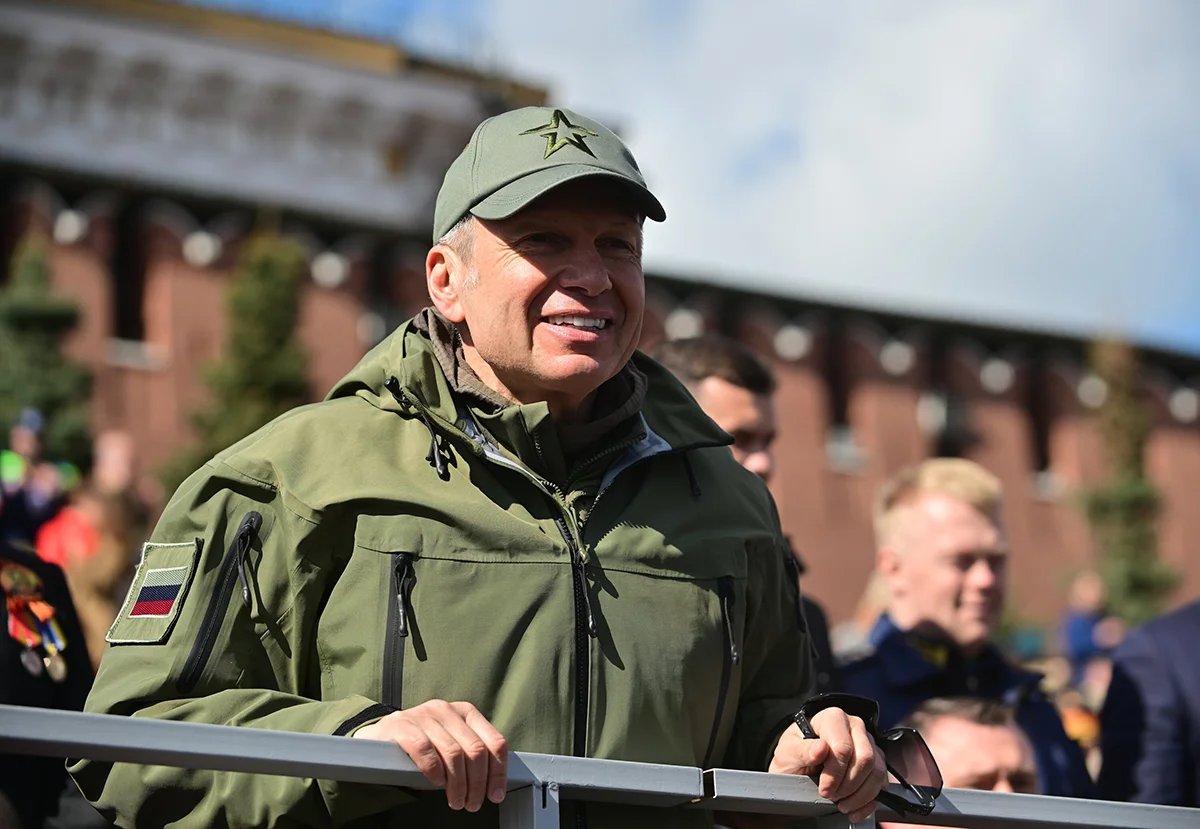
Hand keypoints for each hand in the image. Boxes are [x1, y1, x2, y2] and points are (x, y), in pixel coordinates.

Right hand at [353, 699, 507, 811]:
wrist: (382, 735)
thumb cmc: (423, 744)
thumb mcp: (452, 745)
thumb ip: (472, 756)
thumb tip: (493, 785)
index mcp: (466, 712)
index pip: (494, 742)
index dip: (498, 772)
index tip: (496, 795)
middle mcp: (447, 710)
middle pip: (476, 750)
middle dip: (477, 783)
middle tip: (472, 804)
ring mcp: (424, 715)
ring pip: (453, 753)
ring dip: (458, 784)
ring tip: (457, 801)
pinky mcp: (402, 725)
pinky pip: (425, 750)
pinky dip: (435, 771)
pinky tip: (436, 783)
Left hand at [769, 706, 886, 822]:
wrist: (800, 766)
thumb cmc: (794, 756)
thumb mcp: (789, 752)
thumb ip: (803, 750)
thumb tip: (821, 749)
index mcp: (833, 718)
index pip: (843, 747)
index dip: (834, 774)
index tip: (824, 788)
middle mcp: (855, 726)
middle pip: (866, 759)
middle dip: (848, 785)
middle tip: (831, 796)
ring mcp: (869, 743)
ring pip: (878, 772)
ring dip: (859, 795)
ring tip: (840, 803)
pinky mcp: (877, 762)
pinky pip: (882, 784)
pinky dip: (868, 801)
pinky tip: (852, 807)